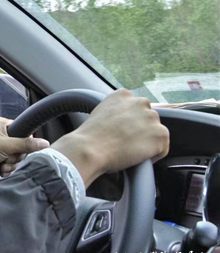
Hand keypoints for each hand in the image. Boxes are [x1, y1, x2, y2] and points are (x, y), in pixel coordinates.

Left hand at [0, 116, 49, 187]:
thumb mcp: (6, 146)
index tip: (19, 150)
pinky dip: (6, 168)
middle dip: (16, 156)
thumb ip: (26, 144)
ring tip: (2, 167)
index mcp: (2, 123)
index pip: (23, 131)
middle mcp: (0, 132)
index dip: (24, 143)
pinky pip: (7, 162)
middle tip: (7, 159)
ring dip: (11, 164)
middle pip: (20, 146)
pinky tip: (1, 171)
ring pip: (14, 156)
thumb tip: (45, 143)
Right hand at [52, 89, 168, 186]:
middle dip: (141, 129)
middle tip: (127, 142)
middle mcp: (140, 102)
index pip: (135, 106)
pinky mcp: (160, 134)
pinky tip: (137, 157)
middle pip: (148, 117)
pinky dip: (154, 155)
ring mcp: (152, 118)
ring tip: (131, 151)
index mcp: (123, 95)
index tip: (122, 130)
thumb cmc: (90, 136)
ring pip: (156, 132)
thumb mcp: (100, 113)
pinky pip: (162, 148)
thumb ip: (115, 111)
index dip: (130, 121)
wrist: (90, 148)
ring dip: (148, 141)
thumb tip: (123, 123)